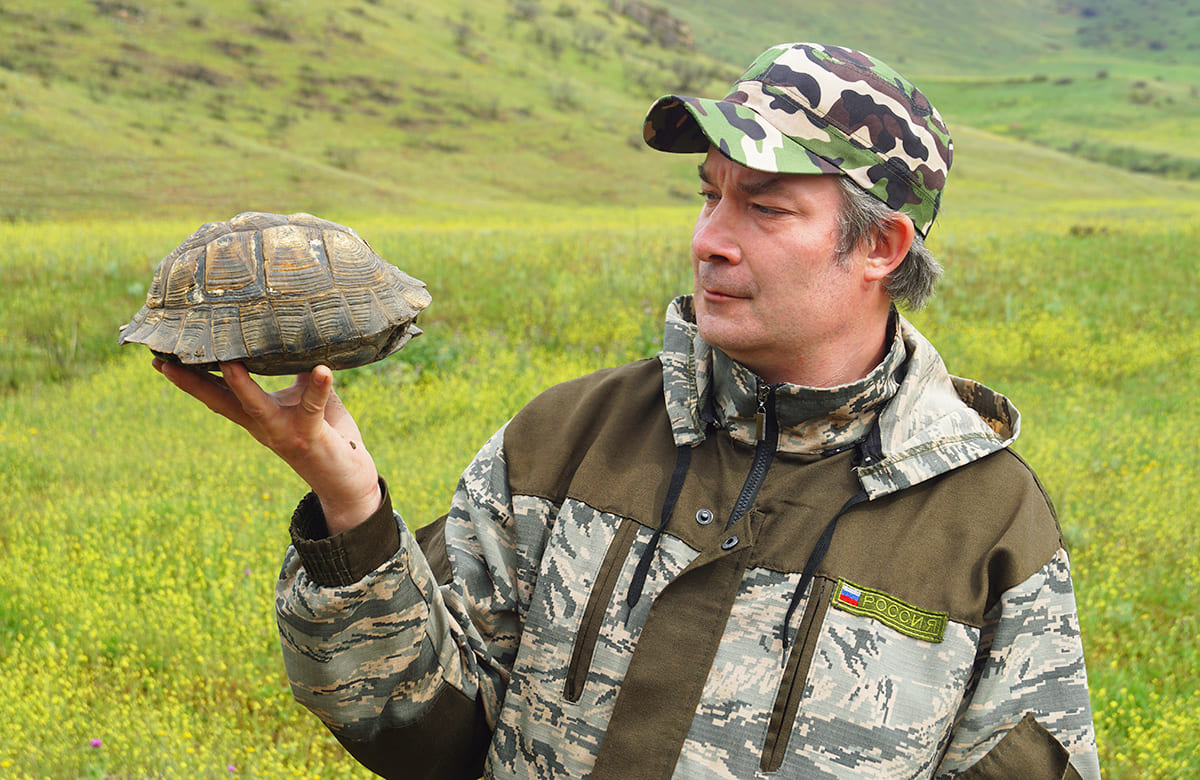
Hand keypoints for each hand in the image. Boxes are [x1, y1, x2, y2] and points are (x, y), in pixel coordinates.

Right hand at [154, 360, 381, 533]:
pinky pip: (313, 408)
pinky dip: (318, 388)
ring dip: (242, 386)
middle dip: (192, 382)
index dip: (190, 376)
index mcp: (257, 414)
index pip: (217, 392)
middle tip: (164, 361)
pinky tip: (323, 370)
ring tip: (230, 362)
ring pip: (257, 407)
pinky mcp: (310, 435)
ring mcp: (284, 431)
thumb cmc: (328, 433)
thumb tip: (293, 335)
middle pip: (220, 401)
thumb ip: (297, 370)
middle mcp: (263, 424)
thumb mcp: (306, 397)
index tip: (160, 357)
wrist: (347, 481)